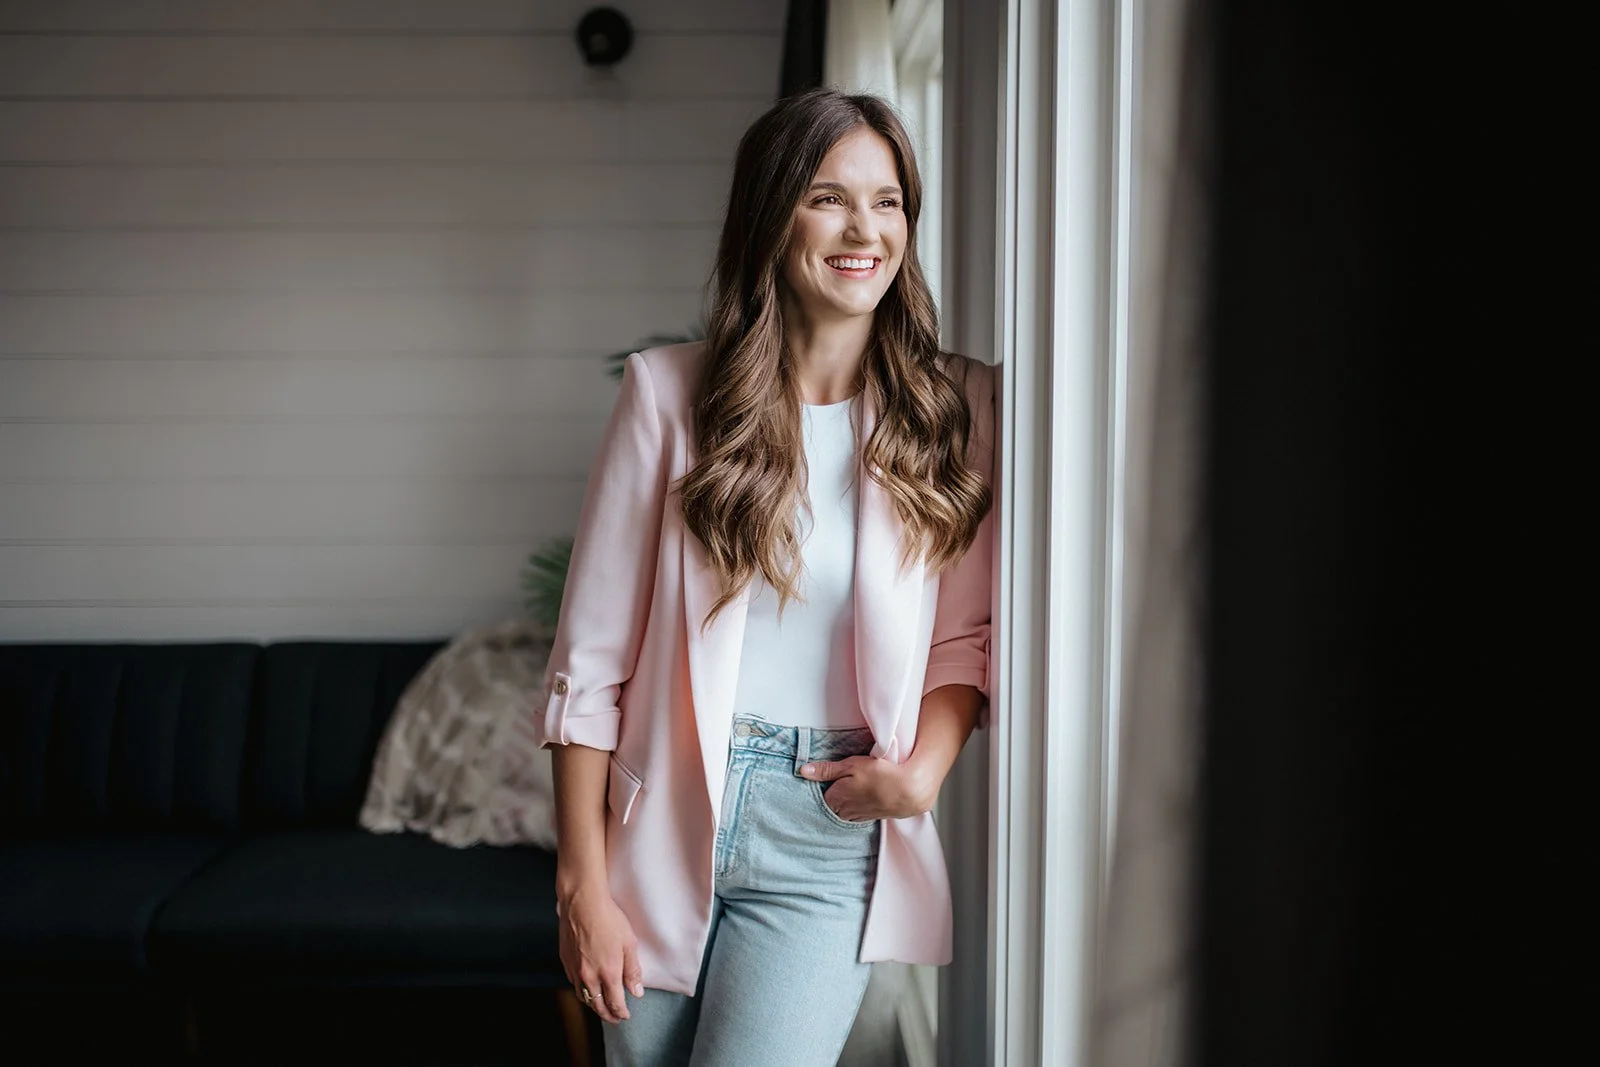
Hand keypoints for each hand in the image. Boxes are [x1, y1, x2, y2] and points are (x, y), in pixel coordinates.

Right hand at [559, 885, 644, 1023]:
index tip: (626, 1015)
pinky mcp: (565, 960)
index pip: (615, 1003)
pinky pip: (573, 983)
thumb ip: (633, 970)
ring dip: (593, 1005)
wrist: (582, 903)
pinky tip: (586, 987)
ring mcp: (575, 969)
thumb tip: (637, 991)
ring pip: (583, 996)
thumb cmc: (608, 919)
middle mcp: (589, 976)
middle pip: (597, 1005)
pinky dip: (581, 990)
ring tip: (600, 1007)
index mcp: (608, 973)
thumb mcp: (629, 943)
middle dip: (607, 1015)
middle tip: (614, 1018)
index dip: (621, 1013)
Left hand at [799, 755, 937, 821]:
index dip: (824, 781)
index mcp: (834, 799)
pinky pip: (856, 812)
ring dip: (846, 798)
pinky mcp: (869, 818)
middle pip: (830, 801)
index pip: (819, 792)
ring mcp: (856, 817)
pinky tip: (866, 794)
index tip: (832, 773)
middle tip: (846, 777)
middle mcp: (842, 812)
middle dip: (834, 791)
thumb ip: (826, 770)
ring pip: (843, 808)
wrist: (909, 791)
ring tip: (858, 785)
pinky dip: (858, 804)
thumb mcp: (851, 765)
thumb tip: (803, 770)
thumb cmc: (880, 775)